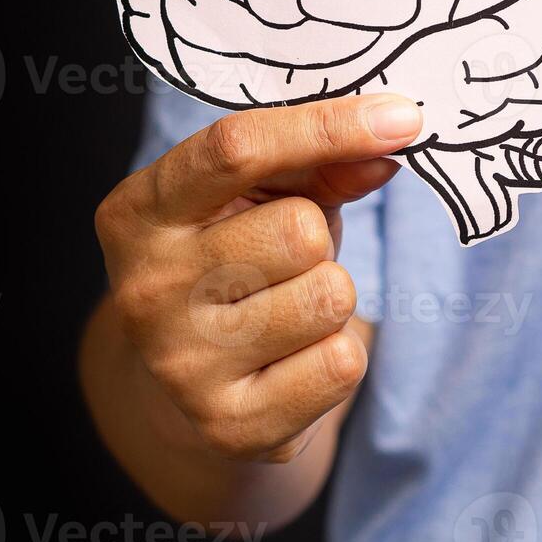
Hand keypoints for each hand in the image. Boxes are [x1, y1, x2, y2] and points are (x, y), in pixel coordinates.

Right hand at [94, 94, 421, 461]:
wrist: (187, 379)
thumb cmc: (232, 260)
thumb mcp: (258, 195)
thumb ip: (319, 160)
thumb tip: (391, 140)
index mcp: (138, 211)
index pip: (237, 148)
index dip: (329, 125)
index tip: (403, 116)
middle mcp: (145, 288)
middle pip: (300, 231)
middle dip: (318, 238)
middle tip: (286, 258)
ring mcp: (181, 364)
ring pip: (329, 297)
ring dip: (331, 295)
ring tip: (288, 306)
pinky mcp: (230, 426)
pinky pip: (341, 363)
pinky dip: (338, 353)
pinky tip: (295, 357)